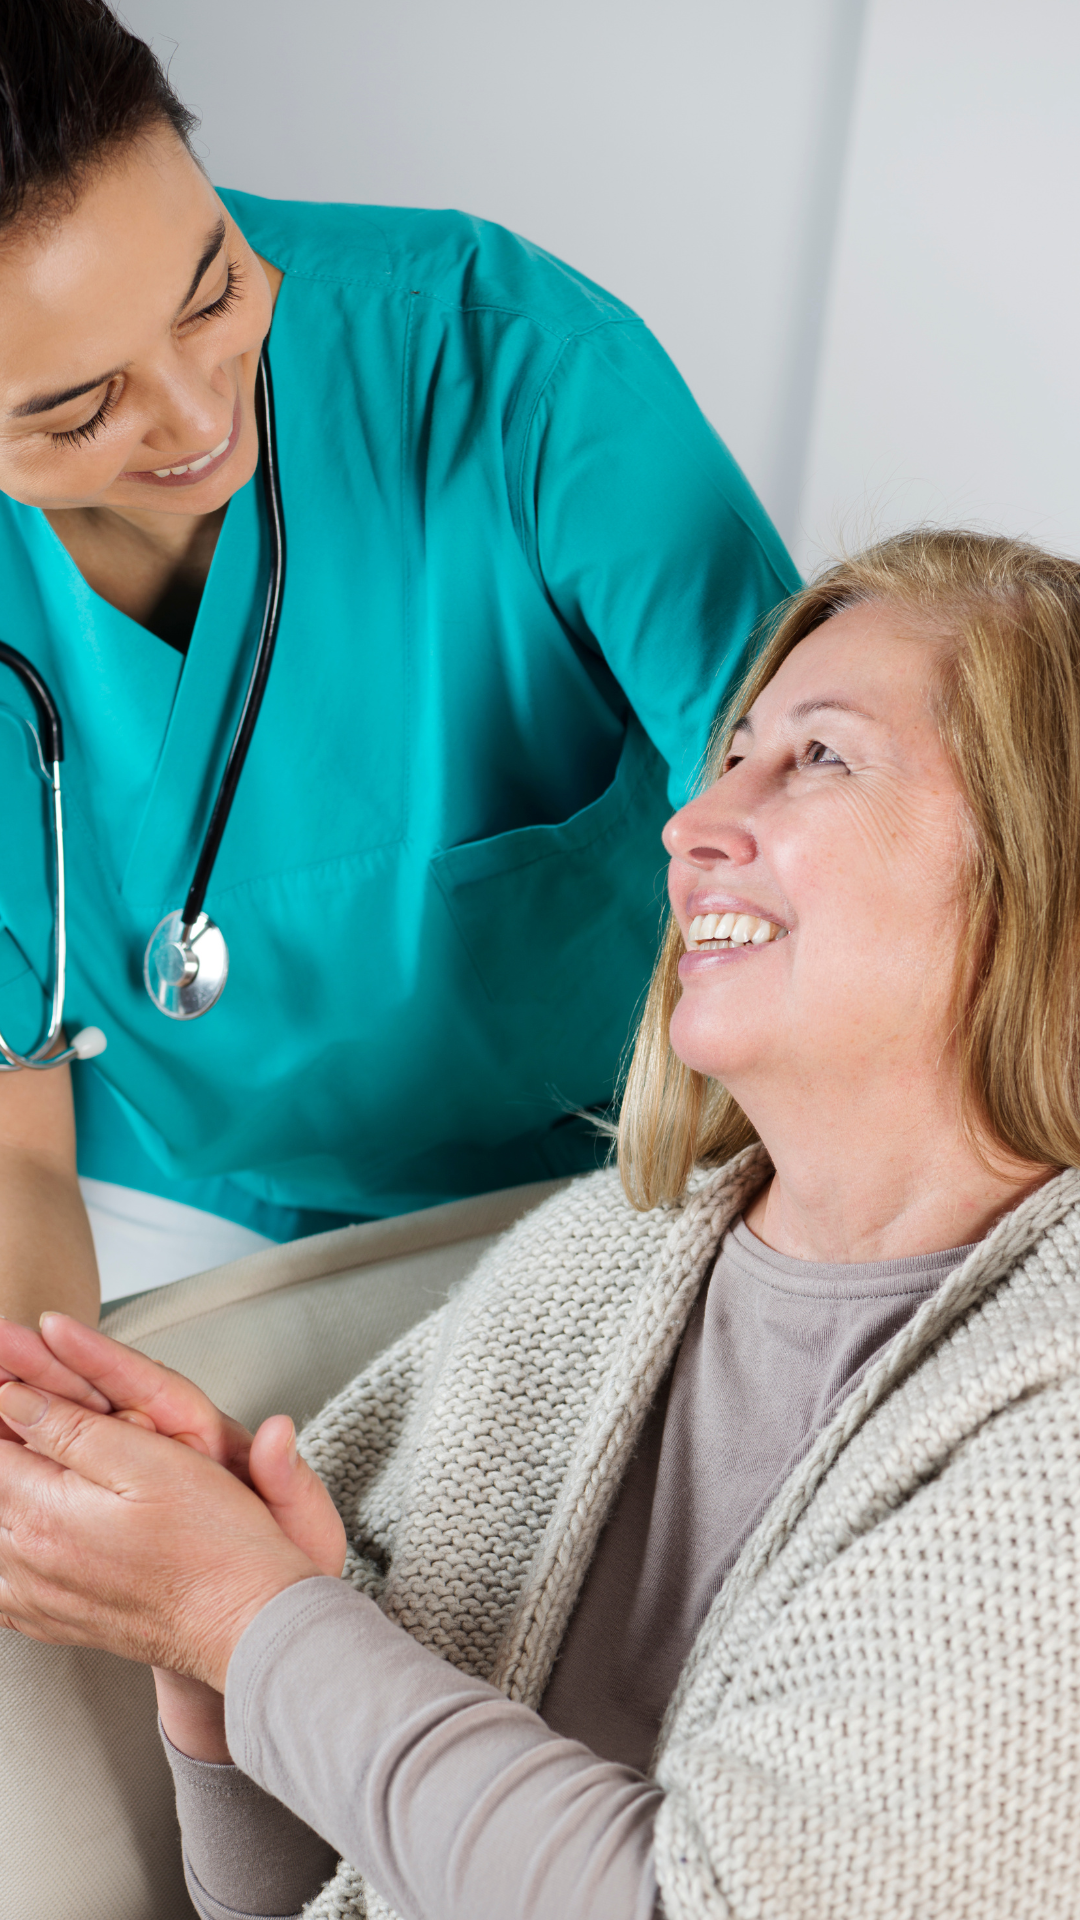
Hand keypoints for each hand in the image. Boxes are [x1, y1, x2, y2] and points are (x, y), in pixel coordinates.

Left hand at [0, 1316, 347, 1760]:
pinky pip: (1, 1580)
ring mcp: (36, 1596)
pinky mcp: (50, 1619)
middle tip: (33, 1401)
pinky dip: (10, 1542)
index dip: (6, 1402)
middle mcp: (27, 1560)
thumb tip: (13, 1400)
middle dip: (11, 1442)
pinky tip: (33, 1520)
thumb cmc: (215, 1543)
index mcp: (46, 1514)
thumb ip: (73, 1429)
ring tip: (41, 1455)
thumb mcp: (152, 1461)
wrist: (247, 1623)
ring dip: (13, 1488)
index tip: (15, 1375)